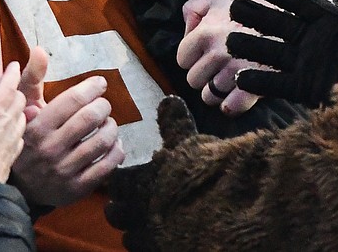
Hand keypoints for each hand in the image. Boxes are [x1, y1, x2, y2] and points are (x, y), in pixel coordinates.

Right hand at [0, 64, 28, 208]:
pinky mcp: (14, 151)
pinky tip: (2, 132)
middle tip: (3, 89)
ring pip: (21, 113)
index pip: (9, 83)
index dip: (11, 72)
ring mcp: (14, 136)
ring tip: (1, 110)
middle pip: (18, 97)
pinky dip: (13, 126)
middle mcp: (8, 121)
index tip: (12, 65)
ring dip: (14, 108)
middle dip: (13, 89)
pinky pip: (18, 132)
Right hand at [10, 48, 124, 206]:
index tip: (99, 84)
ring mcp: (64, 171)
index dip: (93, 87)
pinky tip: (112, 143)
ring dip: (111, 127)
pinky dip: (117, 150)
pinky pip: (108, 165)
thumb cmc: (27, 138)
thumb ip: (32, 79)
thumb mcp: (22, 108)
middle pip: (91, 118)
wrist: (19, 186)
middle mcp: (50, 150)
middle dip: (103, 106)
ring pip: (103, 141)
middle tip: (103, 104)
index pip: (74, 101)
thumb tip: (39, 49)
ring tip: (107, 123)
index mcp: (37, 127)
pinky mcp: (77, 188)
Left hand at [105, 96, 198, 251]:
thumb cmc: (203, 171)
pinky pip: (139, 248)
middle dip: (122, 205)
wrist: (223, 206)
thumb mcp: (189, 141)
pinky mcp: (156, 248)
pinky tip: (159, 235)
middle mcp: (136, 207)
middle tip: (135, 200)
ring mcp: (146, 232)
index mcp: (139, 179)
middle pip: (114, 210)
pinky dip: (146, 242)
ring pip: (126, 233)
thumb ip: (174, 124)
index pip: (115, 181)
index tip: (127, 178)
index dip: (120, 180)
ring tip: (147, 220)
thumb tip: (169, 99)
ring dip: (132, 226)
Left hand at [176, 0, 263, 115]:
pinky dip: (231, 105)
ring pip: (209, 96)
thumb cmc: (253, 6)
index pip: (182, 58)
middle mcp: (218, 54)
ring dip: (217, 90)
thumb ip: (194, 7)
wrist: (293, 18)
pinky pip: (230, 107)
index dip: (193, 56)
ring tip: (231, 77)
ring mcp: (236, 73)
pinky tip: (237, 95)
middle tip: (219, 65)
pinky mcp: (254, 88)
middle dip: (205, 73)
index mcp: (206, 32)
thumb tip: (187, 28)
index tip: (206, 51)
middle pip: (193, 80)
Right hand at [227, 0, 337, 105]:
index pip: (299, 1)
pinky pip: (276, 84)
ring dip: (250, 47)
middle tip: (233, 7)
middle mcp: (309, 39)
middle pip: (277, 24)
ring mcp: (303, 63)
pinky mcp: (302, 87)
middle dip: (255, 16)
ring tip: (230, 41)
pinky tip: (240, 76)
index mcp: (324, 19)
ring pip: (270, 52)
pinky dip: (258, 81)